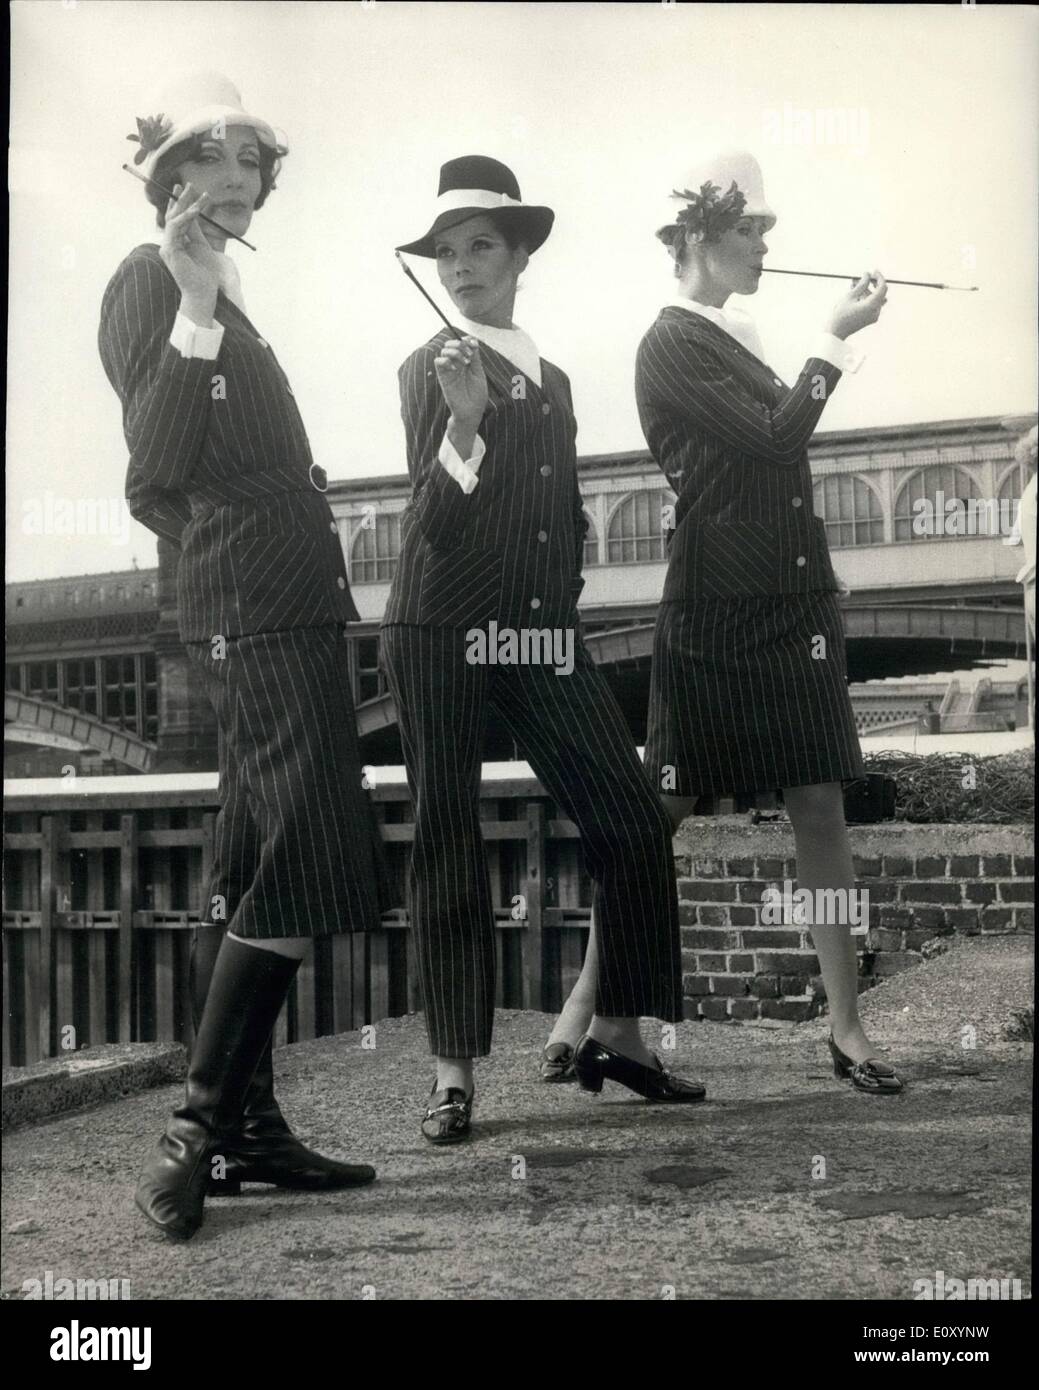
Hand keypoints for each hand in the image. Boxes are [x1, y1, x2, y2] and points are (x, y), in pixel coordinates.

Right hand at [159, 182, 221, 322]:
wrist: (203, 292)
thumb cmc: (204, 273)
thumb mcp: (202, 245)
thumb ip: (195, 230)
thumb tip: (193, 212)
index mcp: (175, 243)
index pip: (175, 219)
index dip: (178, 203)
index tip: (182, 188)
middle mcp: (168, 244)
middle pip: (172, 216)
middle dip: (181, 199)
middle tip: (188, 184)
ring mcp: (167, 247)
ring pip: (174, 220)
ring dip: (187, 206)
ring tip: (200, 198)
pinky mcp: (170, 250)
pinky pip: (176, 228)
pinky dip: (186, 218)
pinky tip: (196, 211)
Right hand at [434, 338, 487, 426]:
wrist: (471, 412)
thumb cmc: (477, 395)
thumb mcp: (479, 373)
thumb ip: (475, 358)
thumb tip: (472, 341)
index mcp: (466, 362)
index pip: (462, 343)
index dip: (466, 340)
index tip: (474, 345)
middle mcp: (456, 364)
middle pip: (451, 343)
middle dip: (460, 344)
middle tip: (469, 355)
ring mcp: (449, 370)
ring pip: (444, 350)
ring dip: (455, 351)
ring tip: (465, 362)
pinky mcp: (443, 377)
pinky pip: (438, 361)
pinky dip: (446, 360)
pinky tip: (455, 369)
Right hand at [827, 270, 887, 339]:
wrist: (835, 332)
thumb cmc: (840, 314)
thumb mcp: (850, 296)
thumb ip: (861, 284)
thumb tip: (867, 274)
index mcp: (872, 305)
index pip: (882, 287)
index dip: (879, 277)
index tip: (873, 271)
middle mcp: (876, 311)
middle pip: (879, 293)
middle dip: (871, 284)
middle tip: (865, 277)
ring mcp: (873, 316)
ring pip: (874, 298)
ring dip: (866, 290)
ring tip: (854, 284)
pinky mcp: (870, 318)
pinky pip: (871, 304)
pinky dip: (865, 298)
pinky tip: (855, 293)